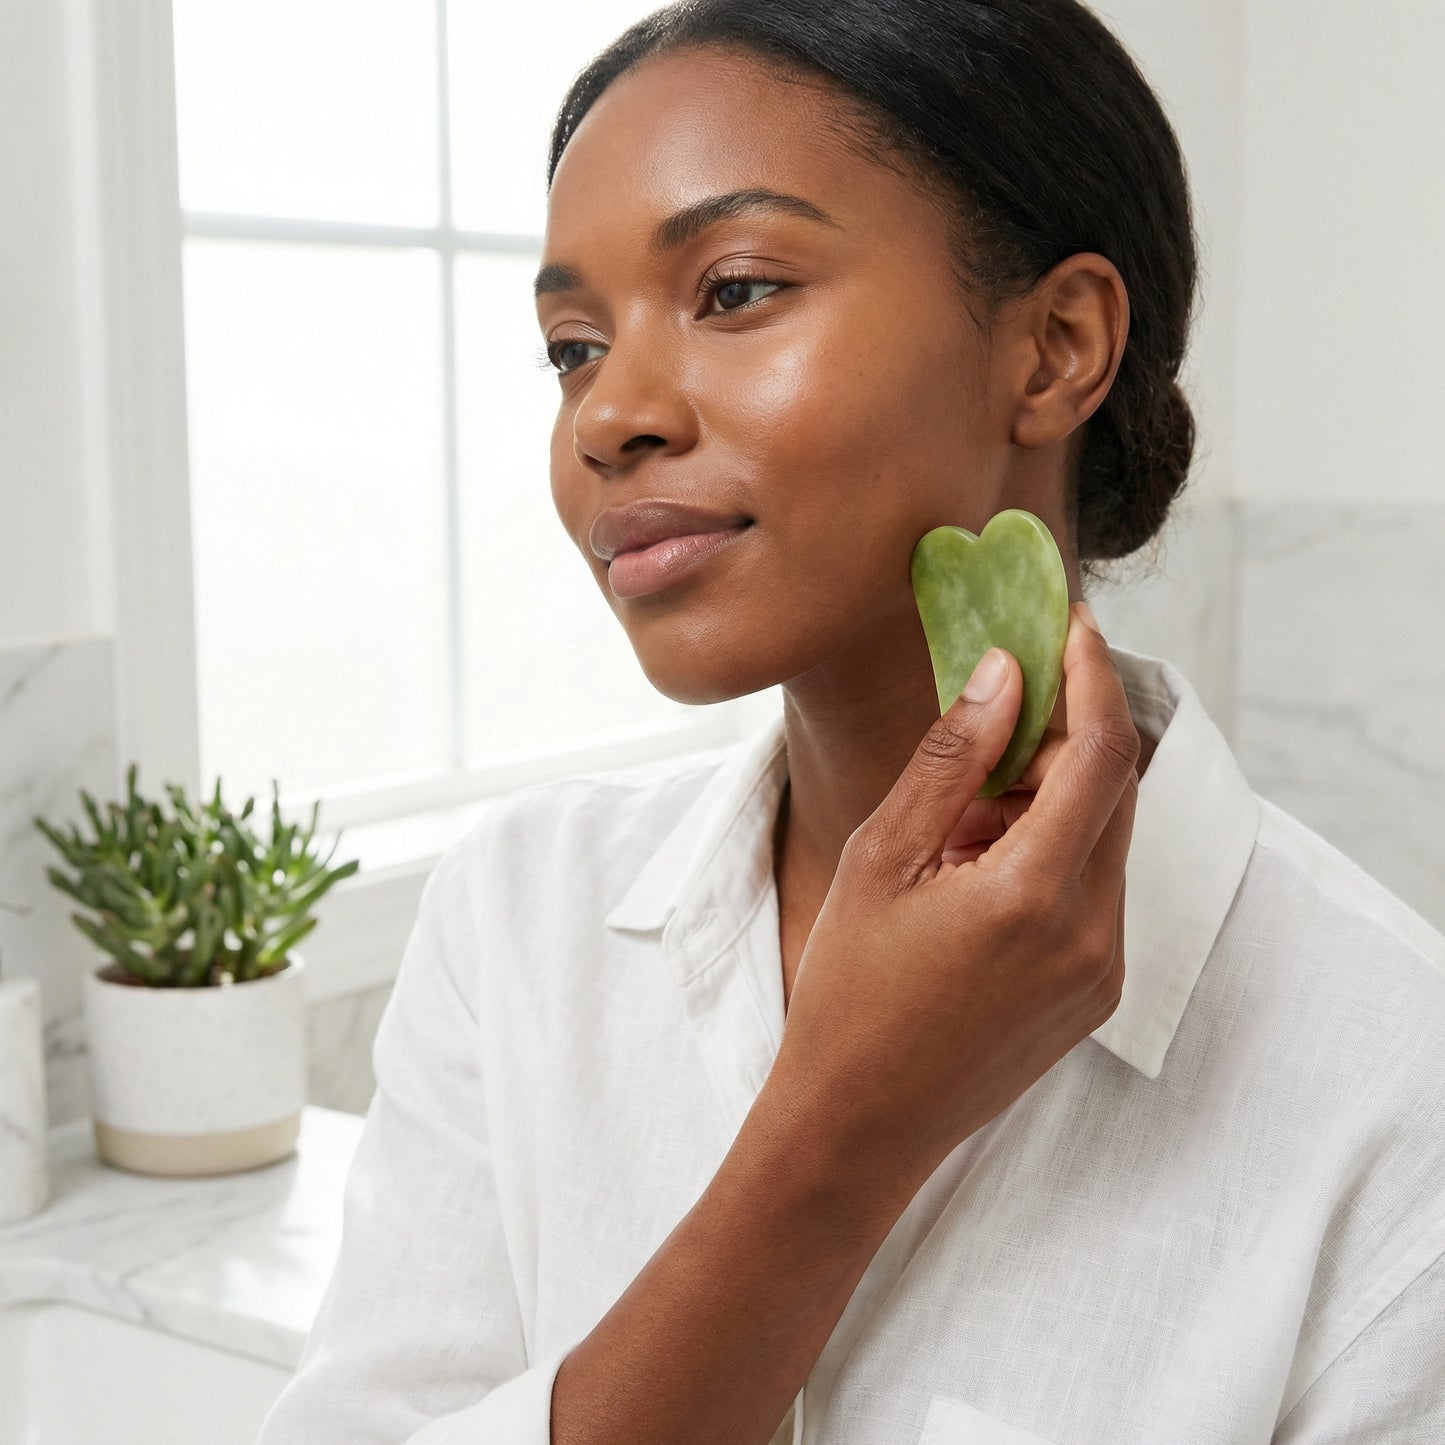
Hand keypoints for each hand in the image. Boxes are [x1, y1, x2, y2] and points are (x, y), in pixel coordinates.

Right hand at [769, 602, 1140, 1203]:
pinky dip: (1050, 852)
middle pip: (1112, 791)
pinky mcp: (1096, 993)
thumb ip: (951, 761)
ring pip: (1102, 840)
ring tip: (958, 819)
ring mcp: (1103, 971)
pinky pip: (1092, 890)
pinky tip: (974, 869)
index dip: (1093, 677)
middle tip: (1000, 703)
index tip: (1074, 624)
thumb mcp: (882, 860)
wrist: (860, 1123)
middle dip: (1064, 734)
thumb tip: (1001, 675)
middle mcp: (1092, 933)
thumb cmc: (850, 992)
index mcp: (1035, 895)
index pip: (1101, 754)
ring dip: (1050, 799)